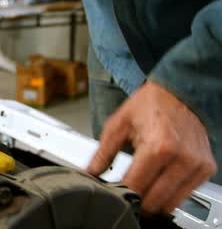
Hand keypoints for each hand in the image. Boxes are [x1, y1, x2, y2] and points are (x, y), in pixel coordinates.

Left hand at [87, 81, 216, 213]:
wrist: (179, 93)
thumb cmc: (150, 105)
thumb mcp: (118, 124)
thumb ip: (103, 152)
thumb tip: (91, 172)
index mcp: (159, 147)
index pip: (135, 186)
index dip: (120, 193)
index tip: (112, 192)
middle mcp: (182, 159)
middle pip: (153, 201)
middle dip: (136, 200)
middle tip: (125, 191)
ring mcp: (197, 166)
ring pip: (170, 203)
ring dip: (153, 201)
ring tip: (142, 185)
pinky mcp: (206, 169)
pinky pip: (185, 195)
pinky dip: (170, 194)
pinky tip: (158, 182)